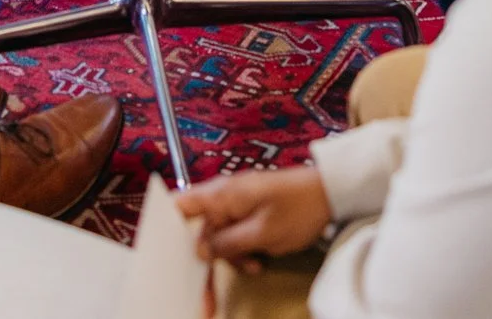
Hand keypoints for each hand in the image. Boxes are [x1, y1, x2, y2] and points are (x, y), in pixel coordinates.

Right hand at [176, 167, 334, 270]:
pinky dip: (243, 252)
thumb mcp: (262, 233)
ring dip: (230, 257)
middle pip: (199, 231)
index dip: (165, 226)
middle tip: (202, 297)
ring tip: (252, 267)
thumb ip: (227, 243)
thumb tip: (200, 251)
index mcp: (220, 195)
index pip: (180, 205)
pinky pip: (235, 237)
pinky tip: (258, 262)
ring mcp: (236, 206)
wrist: (331, 194)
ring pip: (218, 238)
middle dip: (202, 261)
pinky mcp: (248, 214)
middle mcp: (223, 198)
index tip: (161, 255)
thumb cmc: (297, 208)